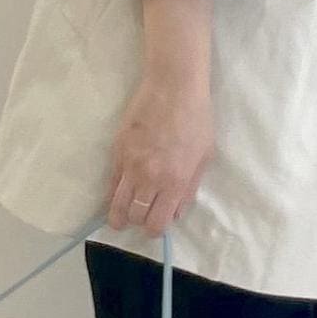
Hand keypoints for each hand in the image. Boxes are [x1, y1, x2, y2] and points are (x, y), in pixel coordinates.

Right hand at [106, 72, 214, 235]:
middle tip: (140, 218)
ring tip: (121, 217)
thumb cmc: (196, 118)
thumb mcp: (204, 156)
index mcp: (175, 181)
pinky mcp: (117, 151)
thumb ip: (190, 188)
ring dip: (118, 215)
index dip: (155, 230)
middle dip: (137, 222)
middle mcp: (150, 178)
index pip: (157, 222)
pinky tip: (119, 193)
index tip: (155, 226)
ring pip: (116, 204)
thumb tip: (176, 212)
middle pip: (135, 216)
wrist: (173, 87)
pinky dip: (114, 193)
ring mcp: (130, 165)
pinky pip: (111, 182)